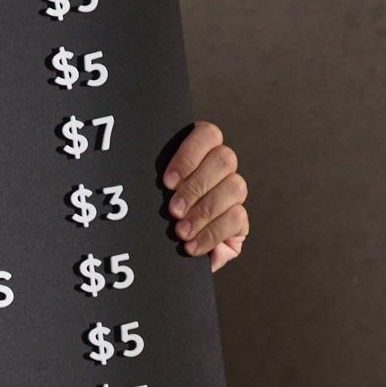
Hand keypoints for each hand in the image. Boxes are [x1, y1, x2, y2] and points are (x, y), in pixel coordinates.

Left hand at [163, 122, 248, 270]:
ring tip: (182, 232)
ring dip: (205, 211)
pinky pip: (237, 218)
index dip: (190, 156)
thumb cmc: (149, 212)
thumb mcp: (146, 196)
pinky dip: (213, 234)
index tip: (167, 182)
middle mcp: (220, 168)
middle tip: (173, 211)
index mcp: (199, 151)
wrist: (158, 251)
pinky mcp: (239, 220)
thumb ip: (150, 185)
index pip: (207, 135)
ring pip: (235, 187)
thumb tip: (154, 183)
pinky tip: (192, 245)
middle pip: (224, 160)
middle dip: (196, 187)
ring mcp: (232, 192)